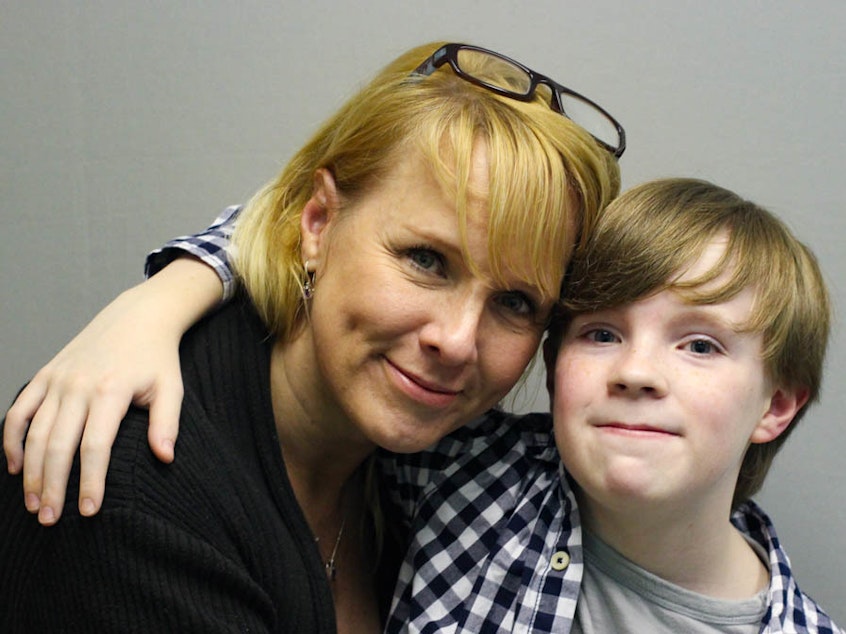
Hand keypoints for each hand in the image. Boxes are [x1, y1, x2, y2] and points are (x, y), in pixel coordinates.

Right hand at [3, 257, 222, 524]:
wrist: (138, 316)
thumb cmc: (157, 357)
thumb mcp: (171, 387)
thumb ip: (167, 423)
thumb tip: (165, 458)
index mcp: (111, 390)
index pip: (96, 446)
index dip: (91, 481)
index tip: (89, 511)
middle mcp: (78, 385)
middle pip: (59, 445)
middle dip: (53, 485)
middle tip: (50, 519)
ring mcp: (58, 379)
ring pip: (36, 432)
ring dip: (31, 471)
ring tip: (34, 504)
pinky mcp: (45, 374)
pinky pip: (20, 410)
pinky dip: (12, 439)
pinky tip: (15, 466)